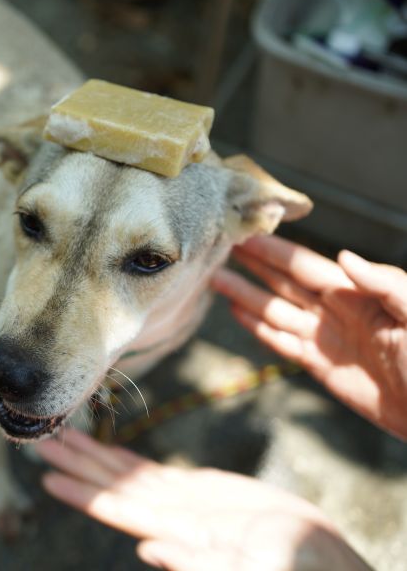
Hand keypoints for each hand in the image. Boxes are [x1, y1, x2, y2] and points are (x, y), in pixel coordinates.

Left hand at [36, 429, 370, 570]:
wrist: (321, 563)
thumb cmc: (297, 570)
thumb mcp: (255, 569)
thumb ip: (199, 564)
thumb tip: (148, 551)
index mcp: (177, 532)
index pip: (116, 509)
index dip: (81, 492)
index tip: (47, 474)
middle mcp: (170, 517)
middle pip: (112, 486)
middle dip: (77, 463)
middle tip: (38, 439)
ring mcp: (182, 504)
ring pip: (128, 475)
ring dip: (94, 456)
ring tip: (62, 436)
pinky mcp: (201, 494)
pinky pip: (153, 475)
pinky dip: (128, 462)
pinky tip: (108, 454)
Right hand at [211, 235, 406, 439]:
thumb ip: (387, 284)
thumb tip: (344, 257)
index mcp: (358, 292)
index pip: (306, 265)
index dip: (276, 250)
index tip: (247, 234)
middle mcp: (336, 309)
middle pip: (284, 282)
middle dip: (253, 264)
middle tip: (219, 246)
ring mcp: (325, 338)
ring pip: (275, 309)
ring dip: (245, 294)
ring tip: (213, 278)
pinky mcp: (319, 366)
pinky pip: (281, 342)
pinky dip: (257, 328)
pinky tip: (235, 313)